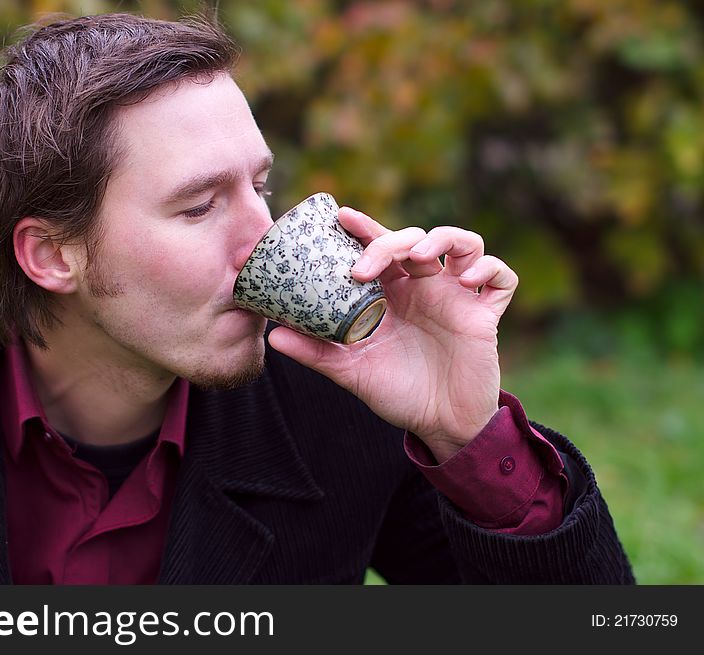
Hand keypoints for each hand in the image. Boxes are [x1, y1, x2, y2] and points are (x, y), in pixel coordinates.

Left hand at [267, 207, 518, 462]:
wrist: (438, 425)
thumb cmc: (396, 391)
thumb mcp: (350, 371)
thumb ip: (315, 352)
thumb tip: (271, 335)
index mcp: (392, 292)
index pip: (379, 245)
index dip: (364, 226)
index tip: (341, 216)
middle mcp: (424, 286)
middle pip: (414, 238)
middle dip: (391, 240)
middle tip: (365, 266)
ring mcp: (457, 296)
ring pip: (464, 242)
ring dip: (444, 238)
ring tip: (420, 258)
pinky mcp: (485, 314)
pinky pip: (502, 278)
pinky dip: (490, 269)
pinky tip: (467, 281)